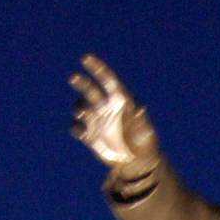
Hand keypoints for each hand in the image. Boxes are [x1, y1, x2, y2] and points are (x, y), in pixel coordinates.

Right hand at [69, 54, 159, 170]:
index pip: (107, 80)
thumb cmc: (144, 143)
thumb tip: (140, 108)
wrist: (136, 162)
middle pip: (90, 90)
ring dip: (78, 107)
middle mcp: (105, 108)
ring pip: (80, 107)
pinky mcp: (90, 135)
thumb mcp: (146, 131)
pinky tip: (82, 133)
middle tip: (73, 78)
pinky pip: (78, 128)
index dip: (97, 68)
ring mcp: (96, 120)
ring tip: (81, 113)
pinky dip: (77, 128)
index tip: (86, 58)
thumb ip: (142, 119)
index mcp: (120, 101)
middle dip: (81, 82)